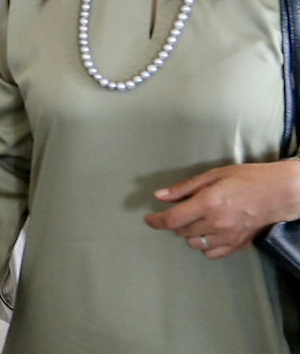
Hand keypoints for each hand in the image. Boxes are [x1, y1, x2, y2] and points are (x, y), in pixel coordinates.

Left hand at [143, 160, 299, 258]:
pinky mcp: (238, 245)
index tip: (148, 219)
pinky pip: (211, 253)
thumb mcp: (213, 175)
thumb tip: (160, 196)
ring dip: (188, 233)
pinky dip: (204, 245)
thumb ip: (185, 188)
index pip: (172, 219)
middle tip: (181, 210)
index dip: (156, 221)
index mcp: (208, 203)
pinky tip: (208, 233)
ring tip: (196, 220)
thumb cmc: (247, 178)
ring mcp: (228, 236)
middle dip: (174, 221)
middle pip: (181, 231)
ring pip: (194, 243)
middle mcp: (216, 223)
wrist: (279, 192)